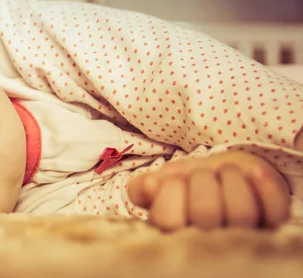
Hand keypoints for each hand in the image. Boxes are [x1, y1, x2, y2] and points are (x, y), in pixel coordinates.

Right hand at [127, 151, 289, 230]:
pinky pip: (274, 210)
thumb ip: (143, 188)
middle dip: (202, 179)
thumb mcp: (163, 180)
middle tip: (202, 174)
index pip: (167, 219)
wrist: (227, 173)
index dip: (171, 191)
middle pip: (205, 212)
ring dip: (231, 177)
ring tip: (225, 172)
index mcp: (175, 235)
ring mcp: (242, 237)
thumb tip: (150, 186)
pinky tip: (253, 173)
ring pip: (241, 212)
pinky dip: (264, 185)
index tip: (176, 180)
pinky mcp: (271, 227)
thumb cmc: (190, 181)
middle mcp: (208, 244)